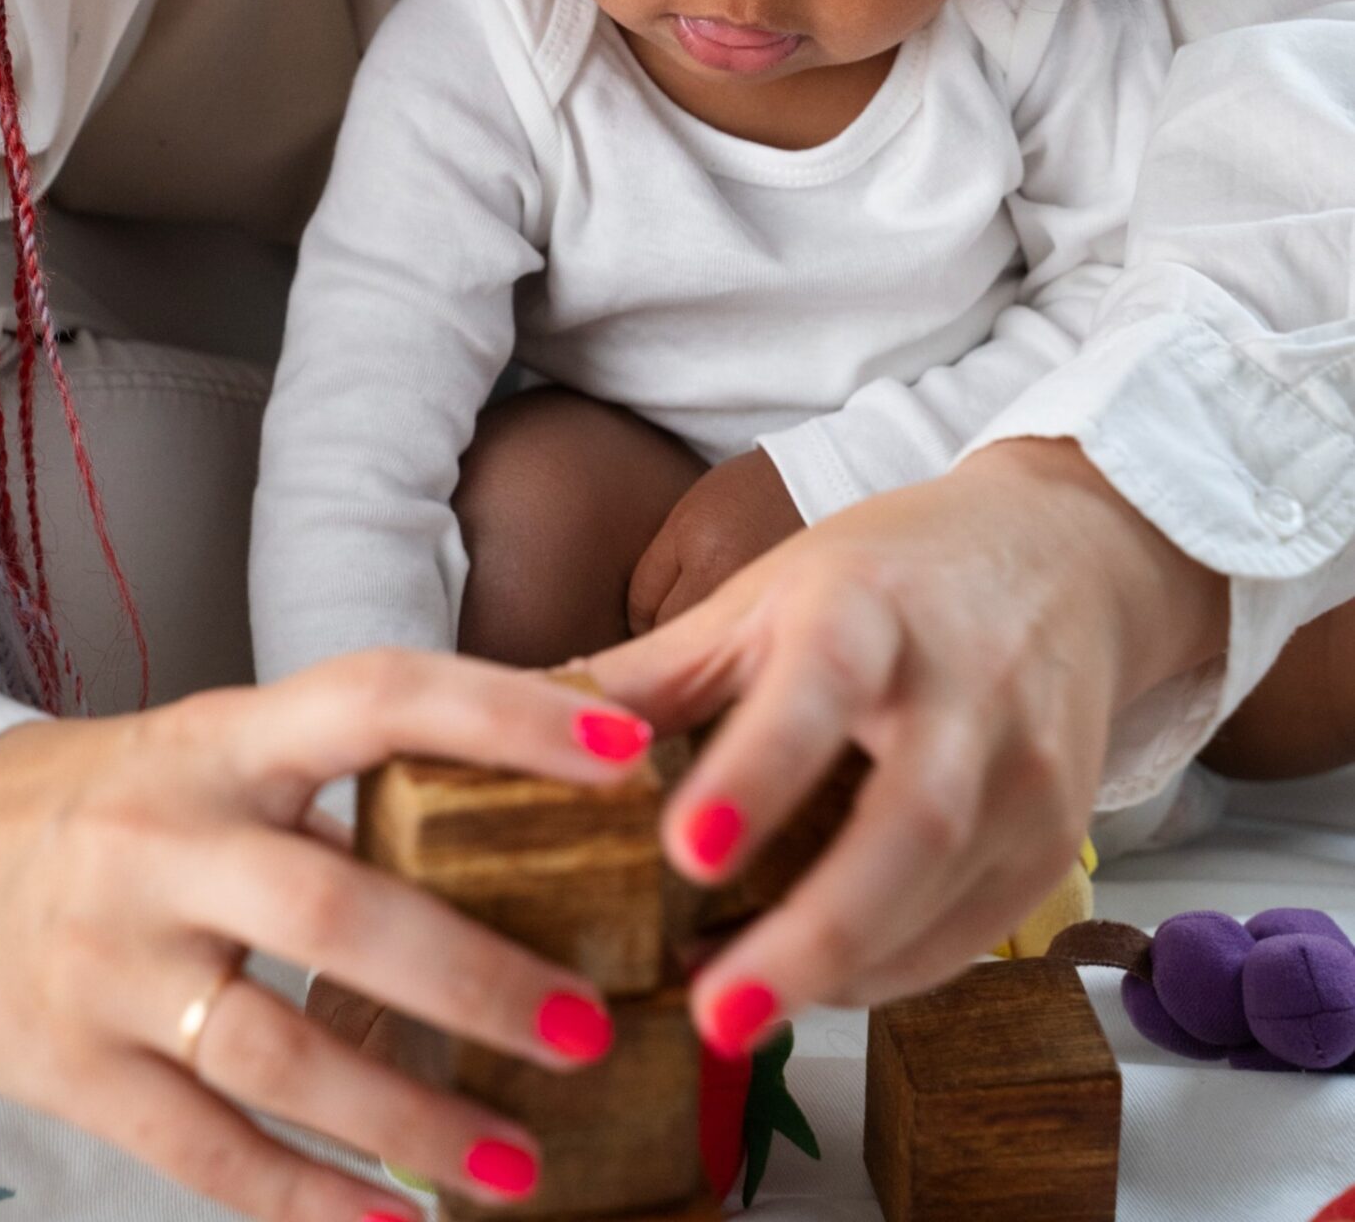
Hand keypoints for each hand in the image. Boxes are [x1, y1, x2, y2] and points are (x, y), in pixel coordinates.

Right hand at [0, 653, 652, 1219]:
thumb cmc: (109, 802)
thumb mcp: (213, 752)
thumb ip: (340, 780)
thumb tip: (529, 800)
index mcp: (220, 739)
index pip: (377, 696)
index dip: (504, 714)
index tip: (626, 747)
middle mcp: (165, 841)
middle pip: (335, 905)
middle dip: (475, 976)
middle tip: (591, 1027)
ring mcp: (115, 962)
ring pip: (281, 1051)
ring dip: (413, 1119)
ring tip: (524, 1167)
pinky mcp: (78, 1070)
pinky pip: (210, 1149)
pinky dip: (310, 1200)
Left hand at [585, 439, 1227, 1043]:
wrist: (1060, 560)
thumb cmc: (886, 576)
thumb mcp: (764, 596)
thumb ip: (655, 675)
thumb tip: (516, 731)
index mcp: (871, 610)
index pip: (821, 688)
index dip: (759, 771)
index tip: (686, 853)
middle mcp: (964, 690)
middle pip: (911, 823)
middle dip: (814, 930)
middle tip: (713, 1013)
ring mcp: (1025, 772)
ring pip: (946, 896)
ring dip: (838, 970)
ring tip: (731, 1016)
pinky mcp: (1054, 841)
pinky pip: (969, 933)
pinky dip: (887, 973)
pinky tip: (811, 990)